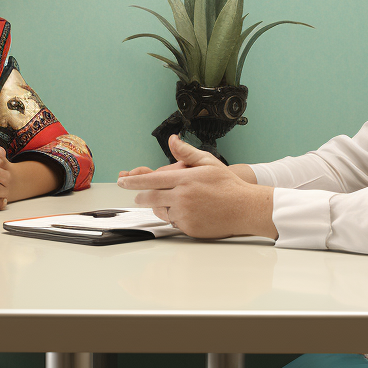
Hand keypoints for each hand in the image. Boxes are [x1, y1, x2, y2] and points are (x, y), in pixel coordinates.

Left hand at [117, 135, 276, 239]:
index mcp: (185, 179)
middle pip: (150, 197)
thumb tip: (172, 140)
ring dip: (160, 207)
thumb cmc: (228, 185)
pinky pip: (173, 223)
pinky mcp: (189, 228)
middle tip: (139, 195)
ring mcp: (185, 214)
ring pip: (161, 211)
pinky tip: (187, 212)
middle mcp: (182, 196)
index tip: (122, 181)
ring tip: (174, 202)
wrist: (245, 208)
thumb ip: (187, 152)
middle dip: (141, 196)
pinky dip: (175, 217)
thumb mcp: (208, 162)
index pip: (151, 179)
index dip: (133, 181)